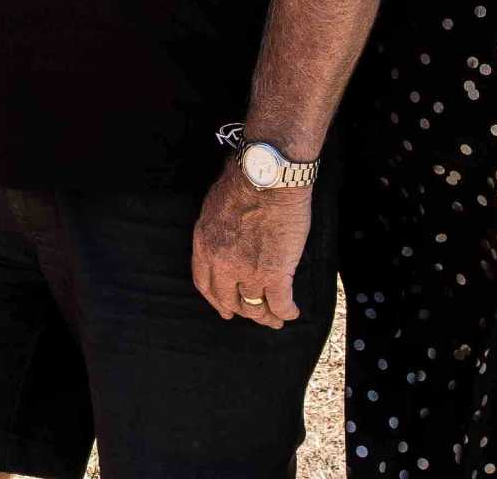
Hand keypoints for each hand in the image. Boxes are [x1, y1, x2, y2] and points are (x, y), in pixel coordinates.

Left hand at [192, 167, 309, 328]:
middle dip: (241, 310)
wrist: (267, 177)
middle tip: (252, 314)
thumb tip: (226, 240)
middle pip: (229, 300)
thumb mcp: (214, 207)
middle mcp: (223, 264)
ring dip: (266, 316)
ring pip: (255, 306)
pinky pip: (280, 302)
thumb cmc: (244, 181)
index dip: (217, 300)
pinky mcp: (276, 273)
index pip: (205, 284)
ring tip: (275, 319)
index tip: (225, 309)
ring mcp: (249, 271)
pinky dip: (286, 311)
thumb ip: (217, 232)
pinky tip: (292, 311)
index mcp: (205, 246)